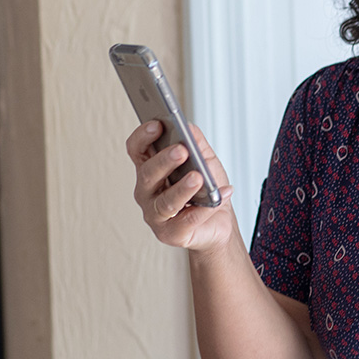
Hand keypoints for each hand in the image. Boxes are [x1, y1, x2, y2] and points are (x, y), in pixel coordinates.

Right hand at [126, 119, 237, 253]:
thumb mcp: (205, 159)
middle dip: (164, 161)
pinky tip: (221, 195)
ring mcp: (156, 215)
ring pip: (165, 202)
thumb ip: (196, 142)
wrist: (219, 221)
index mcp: (150, 169)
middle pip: (147, 174)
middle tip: (181, 150)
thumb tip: (188, 127)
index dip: (143, 136)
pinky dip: (205, 209)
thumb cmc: (206, 188)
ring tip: (198, 177)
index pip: (137, 150)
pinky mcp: (171, 234)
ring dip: (182, 188)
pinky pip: (187, 221)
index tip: (157, 124)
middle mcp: (147, 192)